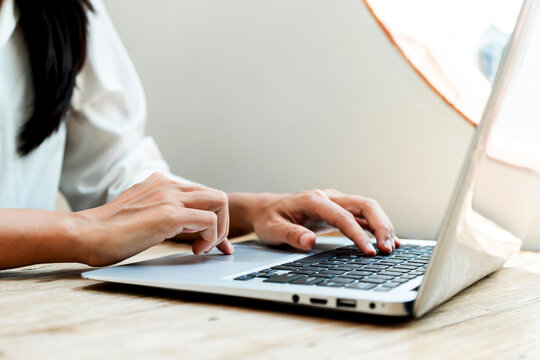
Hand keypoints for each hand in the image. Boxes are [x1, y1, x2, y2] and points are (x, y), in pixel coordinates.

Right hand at [77, 173, 232, 266]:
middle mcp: (168, 185)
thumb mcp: (141, 213)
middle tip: (212, 247)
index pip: (202, 193)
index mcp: (160, 183)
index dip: (214, 218)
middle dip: (222, 224)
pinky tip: (195, 250)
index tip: (215, 242)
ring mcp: (169, 197)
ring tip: (202, 249)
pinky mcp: (169, 214)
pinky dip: (211, 238)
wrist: (85, 234)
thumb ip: (160, 211)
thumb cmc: (108, 232)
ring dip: (219, 230)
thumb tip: (182, 225)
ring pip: (219, 202)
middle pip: (216, 196)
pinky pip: (209, 221)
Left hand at [250, 189, 398, 254]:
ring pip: (368, 208)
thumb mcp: (273, 229)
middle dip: (380, 226)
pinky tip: (389, 241)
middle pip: (363, 205)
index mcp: (313, 200)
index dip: (358, 234)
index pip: (343, 217)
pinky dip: (377, 227)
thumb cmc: (270, 219)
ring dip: (382, 226)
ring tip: (392, 248)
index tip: (369, 251)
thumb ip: (290, 234)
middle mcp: (329, 197)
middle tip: (387, 249)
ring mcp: (336, 202)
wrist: (267, 209)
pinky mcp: (340, 211)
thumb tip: (308, 241)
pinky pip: (364, 216)